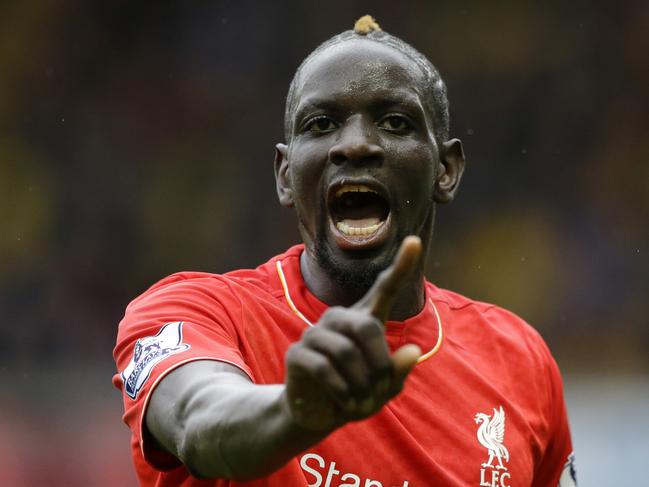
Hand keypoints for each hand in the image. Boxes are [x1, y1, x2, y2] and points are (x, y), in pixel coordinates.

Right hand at [284, 236, 422, 431]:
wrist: (319, 414)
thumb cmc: (356, 394)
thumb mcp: (383, 388)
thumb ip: (398, 371)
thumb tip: (412, 351)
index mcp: (364, 320)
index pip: (384, 288)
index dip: (400, 267)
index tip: (415, 241)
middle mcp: (338, 319)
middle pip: (366, 327)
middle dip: (380, 364)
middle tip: (380, 391)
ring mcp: (314, 334)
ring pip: (346, 351)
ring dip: (361, 384)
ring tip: (362, 403)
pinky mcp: (297, 353)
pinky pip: (323, 367)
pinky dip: (341, 390)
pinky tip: (344, 402)